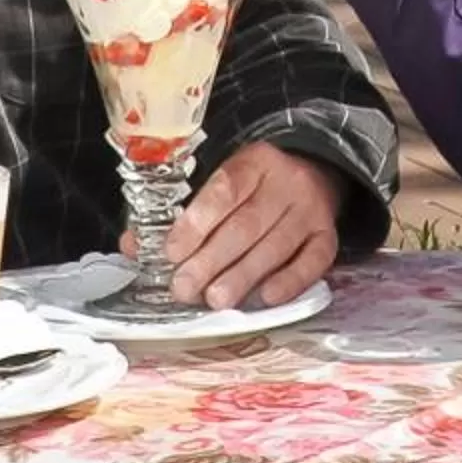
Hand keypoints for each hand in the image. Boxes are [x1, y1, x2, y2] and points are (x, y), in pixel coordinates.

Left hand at [151, 141, 344, 311]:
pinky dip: (290, 281)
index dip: (196, 223)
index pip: (225, 190)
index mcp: (255, 163)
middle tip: (184, 288)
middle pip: (247, 224)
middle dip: (211, 260)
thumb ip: (182, 215)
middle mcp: (287, 183)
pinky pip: (313, 262)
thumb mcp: (222, 185)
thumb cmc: (255, 188)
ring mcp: (311, 210)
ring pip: (275, 246)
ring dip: (242, 277)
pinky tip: (265, 297)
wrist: (315, 174)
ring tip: (215, 300)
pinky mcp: (328, 236)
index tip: (172, 251)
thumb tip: (134, 246)